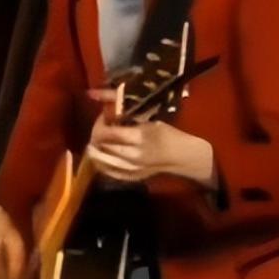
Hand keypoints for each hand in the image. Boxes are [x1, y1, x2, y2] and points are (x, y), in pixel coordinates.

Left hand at [86, 88, 215, 187]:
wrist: (183, 156)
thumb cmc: (167, 134)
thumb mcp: (149, 119)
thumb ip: (125, 113)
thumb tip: (101, 101)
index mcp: (138, 137)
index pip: (106, 132)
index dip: (99, 123)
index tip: (103, 117)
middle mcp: (132, 155)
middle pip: (100, 147)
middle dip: (96, 135)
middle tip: (100, 128)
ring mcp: (131, 169)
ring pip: (100, 161)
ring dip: (95, 149)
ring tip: (98, 141)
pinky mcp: (131, 178)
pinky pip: (108, 172)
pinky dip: (101, 162)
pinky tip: (101, 154)